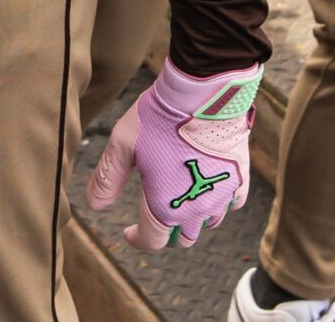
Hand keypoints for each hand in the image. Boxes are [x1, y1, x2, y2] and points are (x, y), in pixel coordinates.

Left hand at [86, 62, 258, 250]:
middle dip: (166, 231)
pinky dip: (219, 202)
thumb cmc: (159, 117)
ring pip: (208, 223)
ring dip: (194, 219)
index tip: (130, 231)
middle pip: (182, 238)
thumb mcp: (122, 145)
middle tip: (155, 213)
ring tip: (182, 200)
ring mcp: (221, 197)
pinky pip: (231, 204)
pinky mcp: (239, 179)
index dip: (137, 239)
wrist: (204, 94)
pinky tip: (209, 188)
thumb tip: (95, 206)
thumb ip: (107, 179)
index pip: (151, 240)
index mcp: (164, 206)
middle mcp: (195, 210)